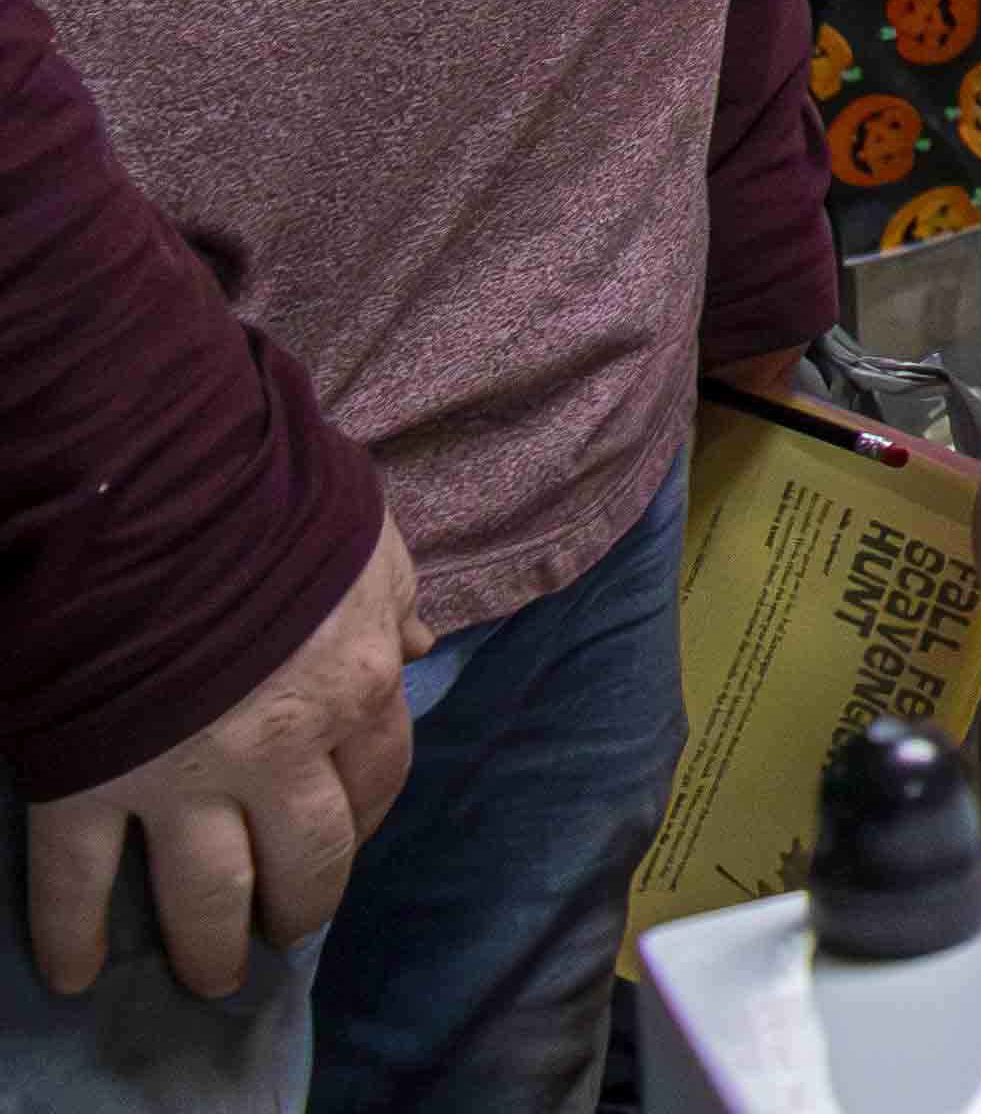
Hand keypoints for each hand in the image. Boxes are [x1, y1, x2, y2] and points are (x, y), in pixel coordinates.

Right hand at [23, 516, 419, 1002]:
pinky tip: (74, 972)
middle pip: (306, 855)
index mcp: (357, 686)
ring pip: (207, 891)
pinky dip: (73, 935)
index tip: (342, 845)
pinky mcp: (91, 782)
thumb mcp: (365, 540)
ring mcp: (184, 775)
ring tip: (208, 976)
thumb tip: (420, 644)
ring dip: (209, 944)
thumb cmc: (268, 502)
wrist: (158, 490)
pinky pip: (77, 880)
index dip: (361, 820)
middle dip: (298, 904)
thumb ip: (391, 600)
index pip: (377, 779)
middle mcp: (282, 749)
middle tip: (282, 933)